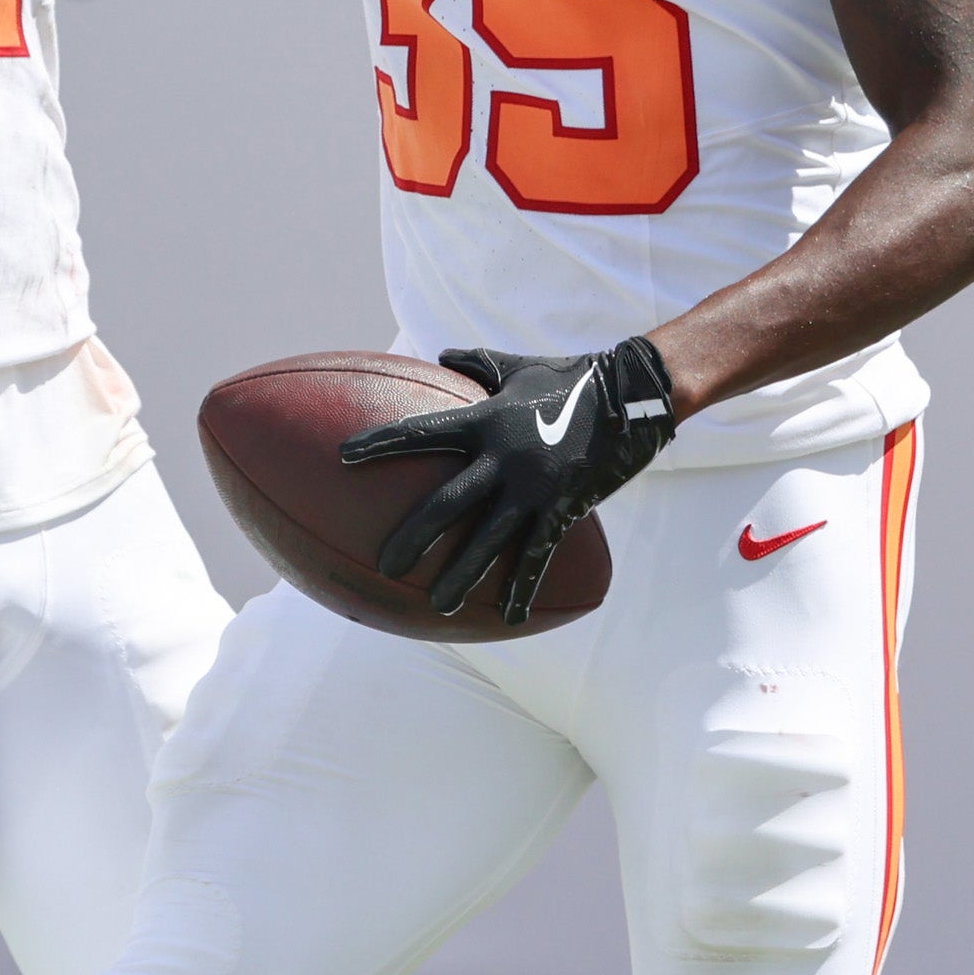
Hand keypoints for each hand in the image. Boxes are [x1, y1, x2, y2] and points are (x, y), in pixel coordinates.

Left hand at [337, 337, 681, 627]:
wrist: (631, 397)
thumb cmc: (569, 377)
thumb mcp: (517, 367)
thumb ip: (475, 364)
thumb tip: (438, 357)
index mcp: (484, 420)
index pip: (421, 432)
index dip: (380, 443)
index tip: (343, 458)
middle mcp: (503, 457)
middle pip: (447, 503)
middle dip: (413, 537)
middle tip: (384, 566)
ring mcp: (533, 487)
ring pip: (489, 540)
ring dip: (462, 576)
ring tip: (437, 606)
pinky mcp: (562, 508)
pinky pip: (537, 555)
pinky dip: (523, 588)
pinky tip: (512, 617)